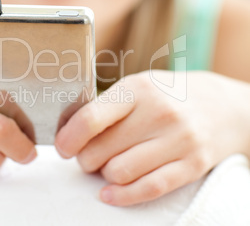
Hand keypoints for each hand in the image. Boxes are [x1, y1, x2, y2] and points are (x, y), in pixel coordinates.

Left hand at [55, 70, 249, 205]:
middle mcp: (159, 113)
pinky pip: (149, 188)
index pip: (92, 118)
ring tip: (108, 165)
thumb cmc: (166, 96)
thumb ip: (105, 106)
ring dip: (104, 175)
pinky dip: (123, 196)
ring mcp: (179, 140)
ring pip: (120, 172)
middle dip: (85, 159)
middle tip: (88, 155)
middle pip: (101, 151)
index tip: (62, 148)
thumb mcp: (137, 86)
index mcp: (138, 89)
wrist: (221, 105)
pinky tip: (110, 193)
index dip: (69, 138)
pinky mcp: (193, 164)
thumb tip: (67, 132)